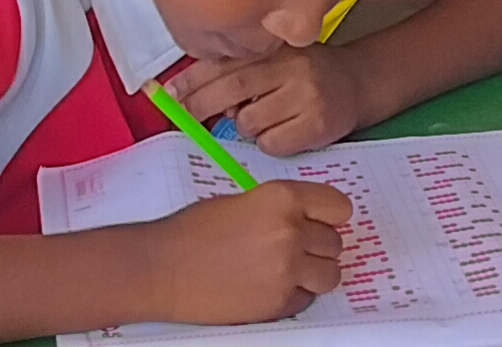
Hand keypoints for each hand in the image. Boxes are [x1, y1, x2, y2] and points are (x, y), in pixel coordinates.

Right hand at [147, 181, 352, 325]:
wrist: (162, 268)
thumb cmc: (191, 232)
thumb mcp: (241, 201)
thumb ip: (279, 207)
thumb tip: (307, 218)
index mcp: (281, 199)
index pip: (339, 206)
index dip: (330, 215)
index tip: (324, 221)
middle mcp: (290, 232)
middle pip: (335, 242)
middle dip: (318, 246)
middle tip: (294, 248)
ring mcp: (287, 270)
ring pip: (331, 275)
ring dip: (314, 273)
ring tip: (288, 270)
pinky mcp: (279, 303)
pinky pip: (307, 299)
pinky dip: (294, 295)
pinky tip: (269, 286)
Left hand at [176, 47, 376, 156]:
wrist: (359, 83)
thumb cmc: (308, 73)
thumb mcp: (276, 59)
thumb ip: (240, 71)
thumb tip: (195, 96)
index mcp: (276, 48)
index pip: (225, 62)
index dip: (192, 79)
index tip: (169, 92)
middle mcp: (291, 68)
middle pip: (231, 88)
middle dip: (201, 105)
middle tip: (187, 116)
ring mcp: (305, 96)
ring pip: (248, 122)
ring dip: (244, 126)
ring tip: (263, 118)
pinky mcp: (316, 125)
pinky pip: (272, 144)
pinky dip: (269, 143)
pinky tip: (282, 132)